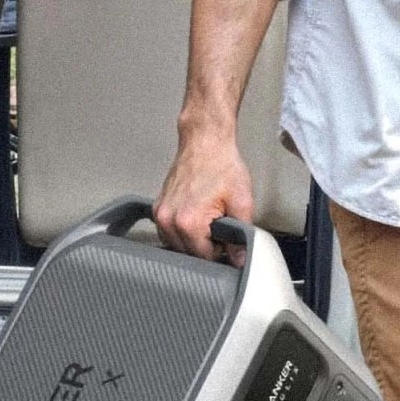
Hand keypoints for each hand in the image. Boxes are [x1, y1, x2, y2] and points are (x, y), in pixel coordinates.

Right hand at [156, 121, 254, 263]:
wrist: (204, 142)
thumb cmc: (221, 165)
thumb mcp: (241, 201)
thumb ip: (241, 234)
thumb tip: (239, 258)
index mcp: (189, 222)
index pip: (205, 257)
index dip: (221, 252)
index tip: (227, 239)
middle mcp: (169, 220)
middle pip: (189, 253)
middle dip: (207, 246)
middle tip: (220, 225)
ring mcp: (160, 214)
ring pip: (177, 245)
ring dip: (193, 240)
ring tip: (208, 220)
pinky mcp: (157, 208)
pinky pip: (169, 233)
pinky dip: (182, 232)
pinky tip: (195, 218)